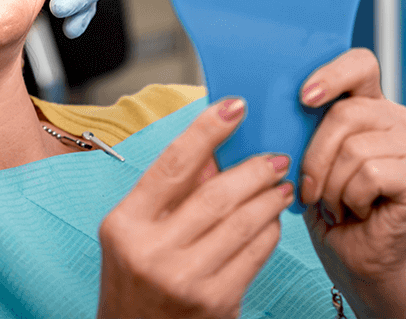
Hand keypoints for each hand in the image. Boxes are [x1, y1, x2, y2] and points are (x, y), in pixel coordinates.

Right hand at [97, 98, 294, 318]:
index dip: (206, 130)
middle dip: (252, 169)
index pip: (172, 164)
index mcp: (125, 224)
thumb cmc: (134, 280)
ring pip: (242, 223)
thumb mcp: (135, 232)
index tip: (234, 106)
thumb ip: (170, 193)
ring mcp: (186, 279)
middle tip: (275, 157)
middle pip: (216, 194)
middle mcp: (152, 251)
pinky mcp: (217, 302)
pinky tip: (273, 219)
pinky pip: (255, 254)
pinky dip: (269, 230)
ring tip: (280, 184)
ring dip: (268, 197)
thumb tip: (215, 151)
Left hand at [297, 48, 405, 314]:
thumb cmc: (322, 203)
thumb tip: (259, 105)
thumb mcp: (301, 156)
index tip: (304, 97)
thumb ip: (295, 125)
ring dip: (332, 185)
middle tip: (310, 187)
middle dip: (314, 156)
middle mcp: (395, 117)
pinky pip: (370, 174)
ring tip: (336, 202)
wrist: (349, 254)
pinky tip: (356, 210)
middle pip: (345, 112)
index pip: (359, 63)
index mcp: (365, 103)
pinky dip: (351, 198)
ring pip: (354, 148)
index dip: (332, 74)